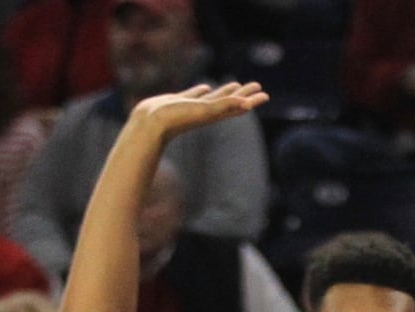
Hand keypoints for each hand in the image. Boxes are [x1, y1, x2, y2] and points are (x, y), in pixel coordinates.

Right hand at [130, 82, 268, 142]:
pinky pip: (194, 95)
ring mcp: (192, 107)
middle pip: (230, 101)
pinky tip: (204, 87)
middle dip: (244, 94)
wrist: (149, 124)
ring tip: (235, 84)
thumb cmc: (177, 119)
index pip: (238, 106)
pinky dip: (201, 91)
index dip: (252, 100)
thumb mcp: (204, 111)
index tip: (265, 94)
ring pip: (213, 98)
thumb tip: (247, 104)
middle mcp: (205, 112)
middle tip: (257, 86)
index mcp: (214, 114)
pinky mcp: (179, 103)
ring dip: (225, 92)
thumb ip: (225, 106)